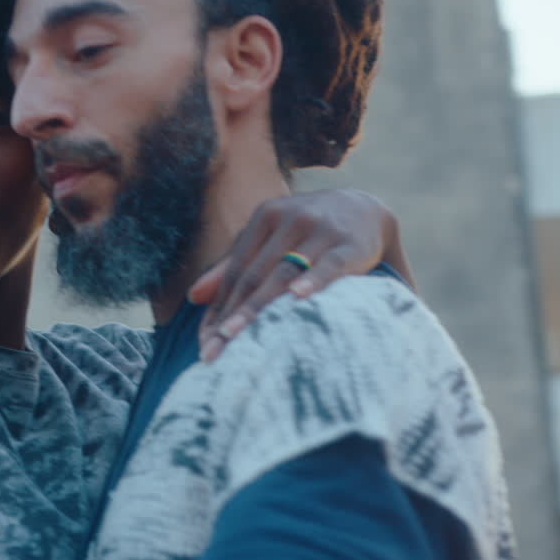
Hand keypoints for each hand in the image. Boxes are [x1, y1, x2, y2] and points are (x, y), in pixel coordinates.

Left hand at [188, 189, 411, 361]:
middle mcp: (288, 220)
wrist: (366, 208)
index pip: (235, 271)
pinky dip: (312, 281)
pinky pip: (328, 265)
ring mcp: (318, 230)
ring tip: (236, 336)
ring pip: (282, 273)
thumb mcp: (269, 238)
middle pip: (253, 275)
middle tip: (214, 351)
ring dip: (257, 308)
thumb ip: (233, 265)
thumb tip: (193, 297)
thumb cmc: (307, 232)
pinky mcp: (349, 244)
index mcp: (263, 218)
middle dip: (231, 316)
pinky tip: (297, 298)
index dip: (218, 308)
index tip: (204, 343)